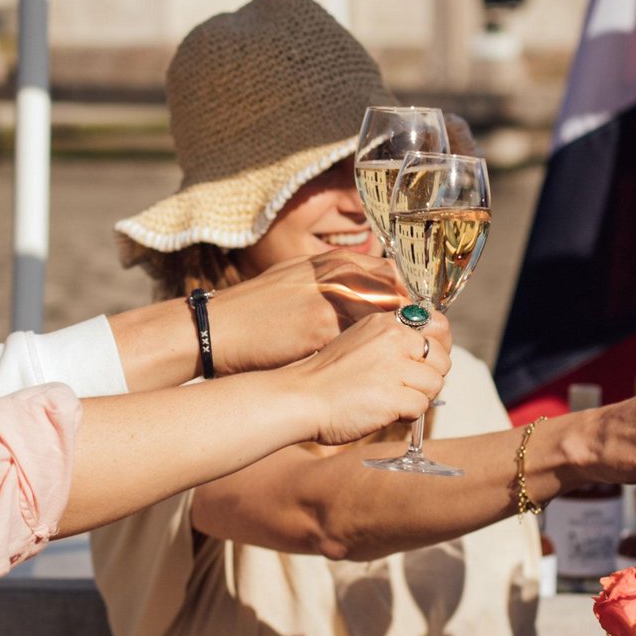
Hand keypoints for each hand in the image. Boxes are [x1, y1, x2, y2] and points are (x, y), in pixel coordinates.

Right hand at [212, 250, 412, 374]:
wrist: (222, 328)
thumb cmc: (253, 306)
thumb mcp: (295, 277)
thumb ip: (331, 278)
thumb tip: (365, 287)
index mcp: (333, 262)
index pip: (392, 276)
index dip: (405, 300)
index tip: (410, 321)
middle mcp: (337, 276)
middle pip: (394, 297)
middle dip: (406, 323)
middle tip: (413, 346)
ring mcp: (331, 302)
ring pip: (382, 321)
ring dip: (394, 343)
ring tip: (398, 363)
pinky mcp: (321, 331)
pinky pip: (361, 344)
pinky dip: (371, 359)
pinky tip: (373, 373)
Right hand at [284, 310, 450, 446]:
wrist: (300, 399)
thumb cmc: (326, 377)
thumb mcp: (359, 342)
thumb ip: (390, 342)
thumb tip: (427, 352)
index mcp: (385, 323)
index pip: (437, 327)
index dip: (436, 350)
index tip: (423, 365)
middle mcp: (393, 338)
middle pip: (442, 359)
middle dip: (428, 378)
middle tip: (402, 389)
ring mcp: (394, 366)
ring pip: (435, 384)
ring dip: (417, 398)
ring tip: (390, 401)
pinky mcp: (394, 395)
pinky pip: (421, 407)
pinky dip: (407, 415)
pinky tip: (384, 412)